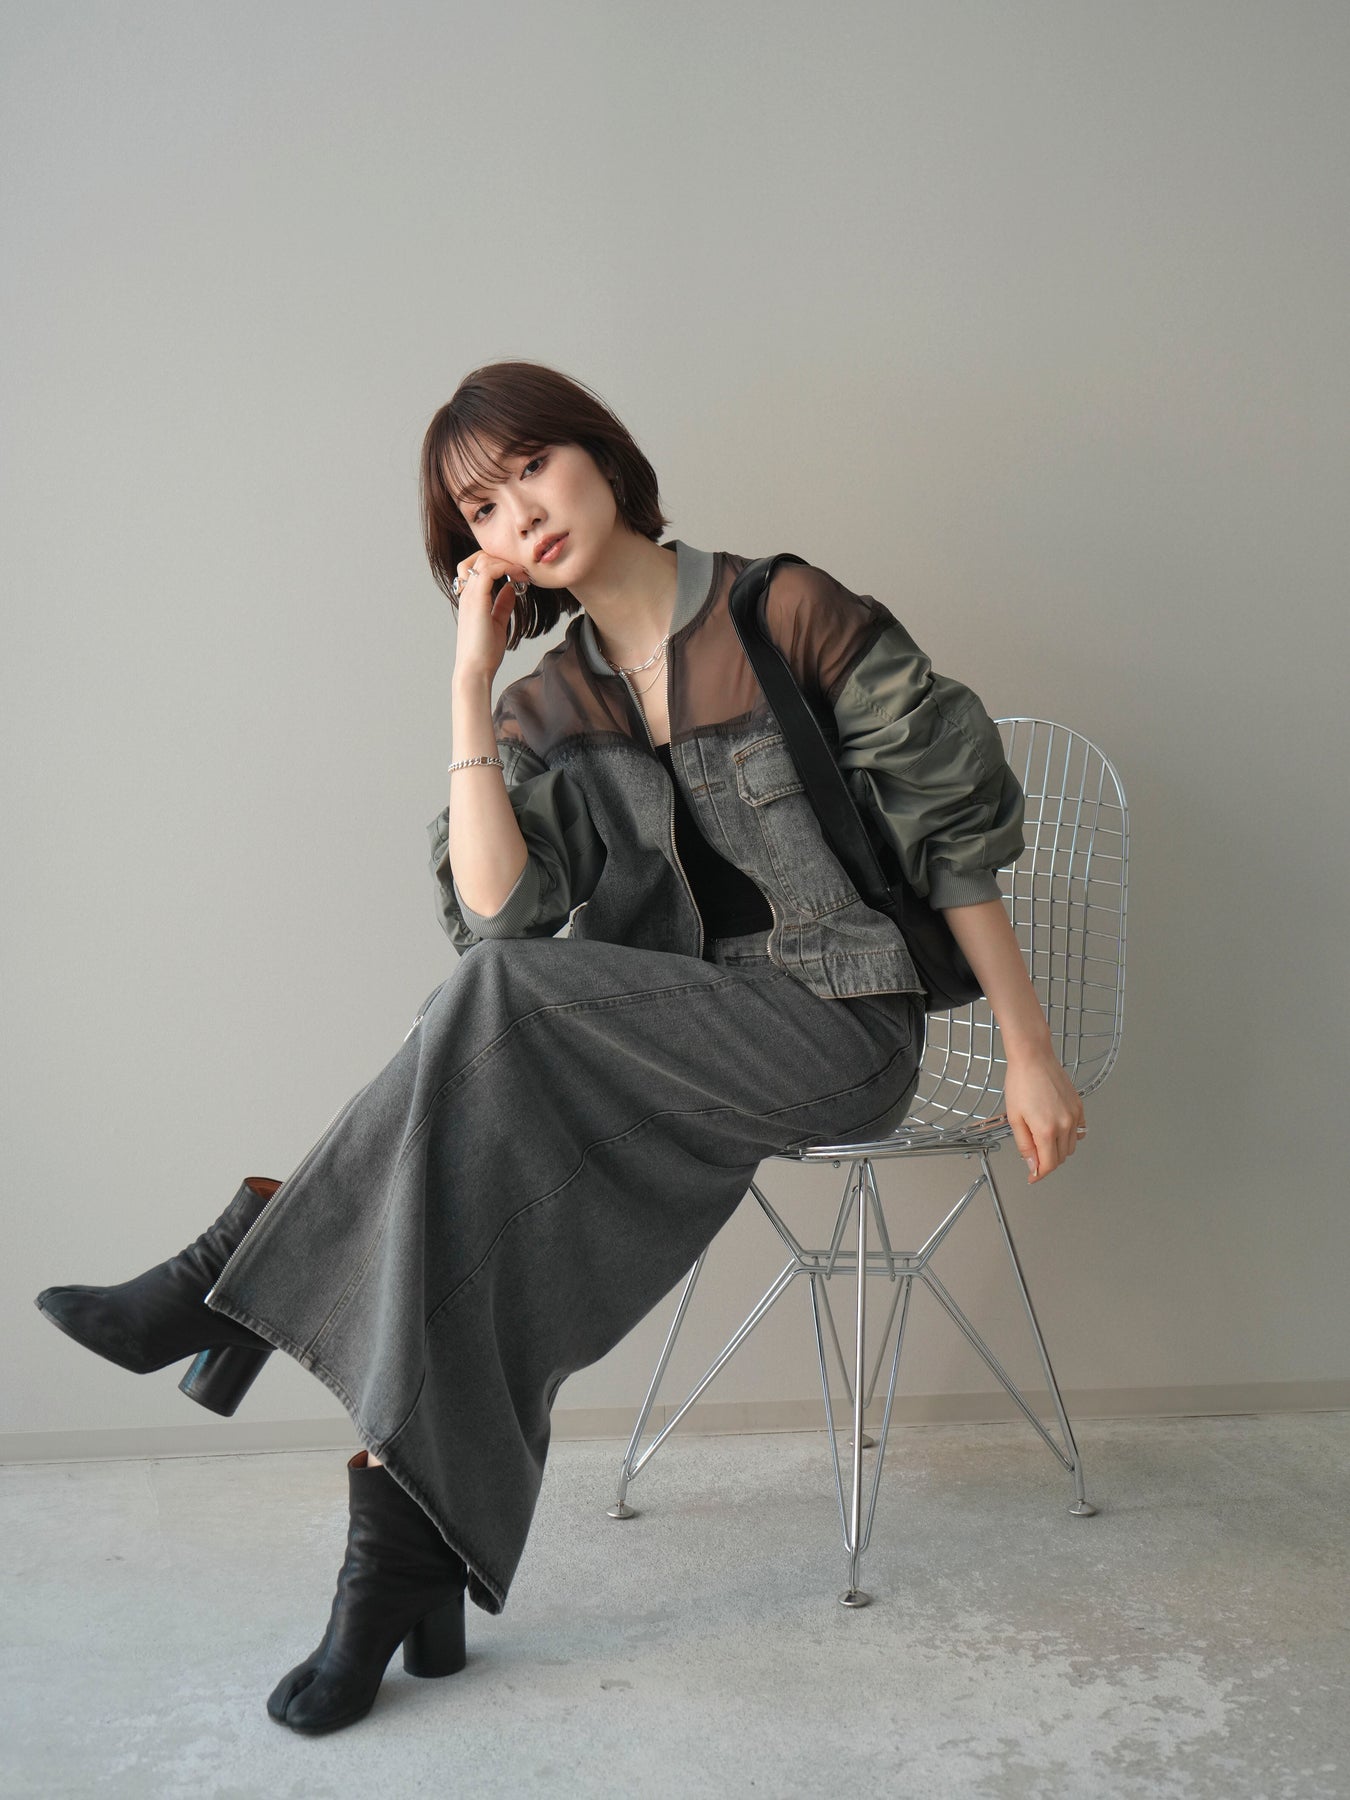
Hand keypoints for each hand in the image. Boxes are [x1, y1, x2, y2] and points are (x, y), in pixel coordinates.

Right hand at [450, 552, 531, 685]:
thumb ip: (503, 604)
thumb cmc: (485, 652)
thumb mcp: (498, 623)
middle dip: (503, 558)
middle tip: (523, 570)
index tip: (520, 573)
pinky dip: (506, 568)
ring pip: (483, 560)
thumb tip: (512, 589)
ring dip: (506, 562)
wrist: (476, 668)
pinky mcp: (476, 600)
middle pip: (479, 557)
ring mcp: (470, 595)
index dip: (499, 563)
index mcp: (470, 598)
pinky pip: (489, 571)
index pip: (479, 566)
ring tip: (523, 573)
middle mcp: (467, 593)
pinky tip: (518, 578)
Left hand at [977, 1046, 1086, 1183]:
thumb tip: (1032, 1165)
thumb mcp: (1015, 1118)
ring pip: (1072, 1145)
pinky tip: (1056, 1129)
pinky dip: (1069, 1135)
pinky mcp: (1079, 1107)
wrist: (1033, 1058)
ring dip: (1058, 1149)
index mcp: (1046, 1130)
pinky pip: (1079, 1130)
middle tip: (1033, 1155)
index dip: (1039, 1174)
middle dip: (1047, 1161)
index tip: (1033, 1176)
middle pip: (1061, 1157)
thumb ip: (1024, 1145)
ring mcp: (1075, 1115)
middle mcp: (1065, 1125)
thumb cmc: (1021, 1082)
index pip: (1049, 1164)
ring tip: (1042, 1139)